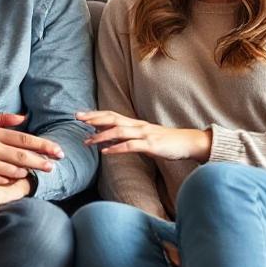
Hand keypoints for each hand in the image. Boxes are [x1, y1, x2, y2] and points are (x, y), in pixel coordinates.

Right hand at [0, 113, 63, 185]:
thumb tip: (24, 117)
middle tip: (54, 165)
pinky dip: (11, 180)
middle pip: (23, 157)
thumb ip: (1, 119)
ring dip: (27, 172)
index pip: (24, 139)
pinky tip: (17, 179)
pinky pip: (1, 181)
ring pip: (14, 171)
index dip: (44, 146)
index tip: (58, 151)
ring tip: (36, 172)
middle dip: (42, 161)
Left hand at [77, 110, 211, 161]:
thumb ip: (128, 136)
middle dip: (93, 118)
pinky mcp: (151, 145)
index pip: (112, 115)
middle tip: (77, 118)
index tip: (80, 115)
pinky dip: (116, 148)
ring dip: (101, 136)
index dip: (95, 114)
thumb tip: (109, 137)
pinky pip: (130, 146)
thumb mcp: (145, 137)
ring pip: (118, 131)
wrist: (188, 143)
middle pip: (112, 118)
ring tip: (87, 141)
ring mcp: (145, 134)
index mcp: (135, 123)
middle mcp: (138, 125)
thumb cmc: (166, 142)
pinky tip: (105, 152)